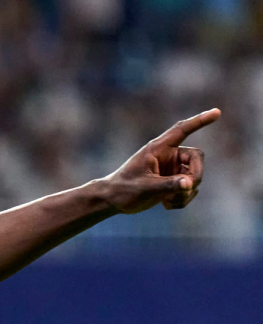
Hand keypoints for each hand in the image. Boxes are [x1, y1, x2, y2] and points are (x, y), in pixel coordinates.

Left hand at [99, 108, 219, 213]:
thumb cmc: (124, 189)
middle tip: (186, 190)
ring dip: (186, 192)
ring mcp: (172, 169)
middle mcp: (168, 156)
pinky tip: (167, 204)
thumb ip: (168, 185)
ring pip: (194, 177)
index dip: (200, 121)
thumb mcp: (145, 187)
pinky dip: (183, 198)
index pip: (182, 130)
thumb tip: (190, 184)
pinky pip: (189, 189)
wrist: (113, 201)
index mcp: (158, 148)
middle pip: (197, 159)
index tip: (217, 112)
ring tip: (167, 201)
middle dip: (195, 176)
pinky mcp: (173, 181)